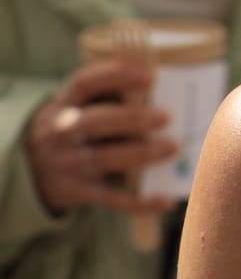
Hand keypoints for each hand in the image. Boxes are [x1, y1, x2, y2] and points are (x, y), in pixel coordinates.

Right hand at [26, 61, 176, 216]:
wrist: (31, 166)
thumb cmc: (78, 123)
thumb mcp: (82, 103)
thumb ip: (114, 93)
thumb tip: (166, 86)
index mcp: (65, 102)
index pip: (84, 84)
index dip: (115, 77)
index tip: (148, 76)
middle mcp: (60, 132)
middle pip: (94, 122)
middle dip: (131, 119)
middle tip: (166, 117)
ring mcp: (67, 164)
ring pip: (103, 159)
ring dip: (139, 154)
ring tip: (172, 147)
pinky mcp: (77, 191)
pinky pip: (110, 198)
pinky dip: (138, 202)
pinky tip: (165, 200)